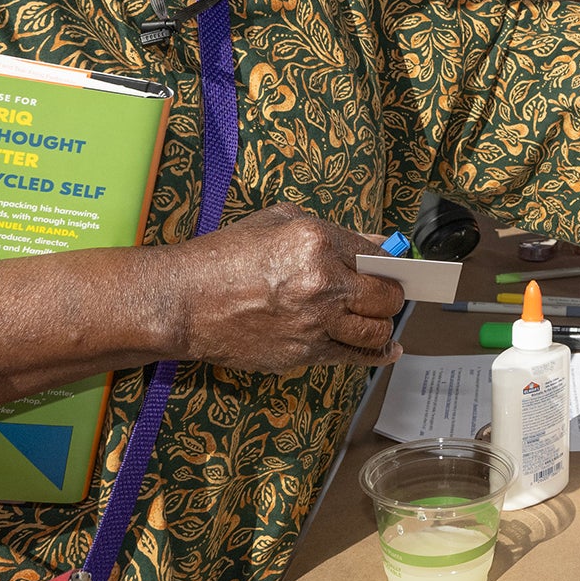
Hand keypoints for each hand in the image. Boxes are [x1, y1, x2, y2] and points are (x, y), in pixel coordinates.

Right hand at [158, 203, 405, 374]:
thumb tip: (377, 244)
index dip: (389, 264)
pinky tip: (387, 351)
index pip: (375, 256)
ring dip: (383, 326)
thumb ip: (333, 232)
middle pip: (385, 297)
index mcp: (316, 243)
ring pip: (374, 332)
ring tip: (381, 321)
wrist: (183, 302)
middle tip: (390, 295)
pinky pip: (352, 358)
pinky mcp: (302, 355)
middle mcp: (321, 284)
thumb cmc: (225, 256)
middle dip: (392, 296)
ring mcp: (313, 324)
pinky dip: (374, 355)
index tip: (396, 269)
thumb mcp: (278, 222)